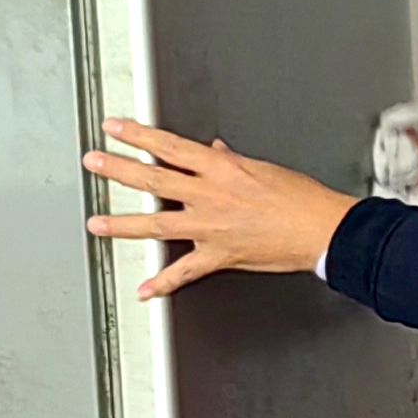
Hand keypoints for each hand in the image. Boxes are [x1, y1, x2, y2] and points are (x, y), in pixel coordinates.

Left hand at [84, 117, 356, 298]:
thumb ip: (232, 161)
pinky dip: (164, 282)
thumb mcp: (264, 169)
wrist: (325, 230)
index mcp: (222, 169)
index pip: (170, 146)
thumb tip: (215, 151)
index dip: (138, 135)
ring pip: (157, 223)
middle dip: (118, 169)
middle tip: (93, 163)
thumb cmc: (303, 199)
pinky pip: (186, 271)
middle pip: (153, 179)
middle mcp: (211, 196)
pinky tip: (145, 288)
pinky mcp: (220, 254)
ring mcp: (211, 226)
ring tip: (97, 223)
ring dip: (123, 224)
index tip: (116, 128)